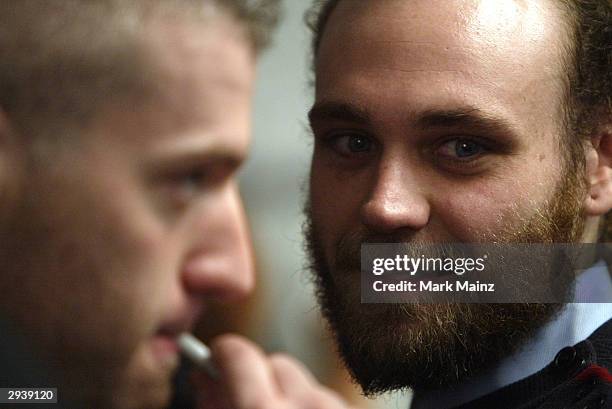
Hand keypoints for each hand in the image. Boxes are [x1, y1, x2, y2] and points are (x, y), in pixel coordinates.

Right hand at [194, 334, 359, 408]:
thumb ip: (214, 404)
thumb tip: (206, 376)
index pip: (238, 354)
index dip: (223, 356)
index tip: (216, 359)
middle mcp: (307, 406)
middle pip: (277, 363)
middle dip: (261, 380)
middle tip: (249, 404)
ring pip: (306, 382)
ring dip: (291, 398)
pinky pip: (327, 399)